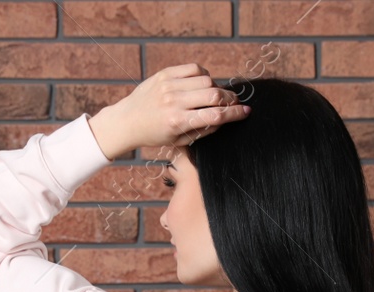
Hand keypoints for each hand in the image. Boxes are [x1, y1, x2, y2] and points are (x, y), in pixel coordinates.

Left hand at [88, 63, 251, 158]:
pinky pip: (194, 69)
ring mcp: (169, 85)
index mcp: (177, 122)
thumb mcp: (179, 141)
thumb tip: (225, 118)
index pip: (215, 116)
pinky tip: (202, 84)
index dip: (235, 113)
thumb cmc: (155, 134)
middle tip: (234, 103)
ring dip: (216, 87)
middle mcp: (173, 102)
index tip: (246, 112)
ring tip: (214, 95)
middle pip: (214, 94)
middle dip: (230, 99)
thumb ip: (204, 130)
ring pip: (207, 80)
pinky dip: (203, 75)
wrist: (127, 121)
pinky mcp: (165, 74)